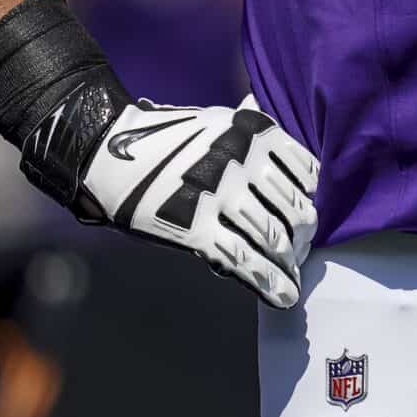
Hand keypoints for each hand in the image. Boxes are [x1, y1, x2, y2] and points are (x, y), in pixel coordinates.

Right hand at [66, 99, 319, 308]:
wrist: (106, 148)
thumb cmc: (167, 139)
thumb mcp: (217, 122)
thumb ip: (254, 136)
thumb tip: (291, 157)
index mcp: (252, 130)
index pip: (306, 173)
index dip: (310, 199)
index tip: (307, 215)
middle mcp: (242, 158)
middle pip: (294, 209)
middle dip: (302, 236)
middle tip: (301, 248)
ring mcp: (219, 193)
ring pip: (273, 237)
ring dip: (287, 262)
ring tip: (292, 274)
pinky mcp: (195, 226)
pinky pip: (243, 259)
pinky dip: (269, 281)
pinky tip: (284, 294)